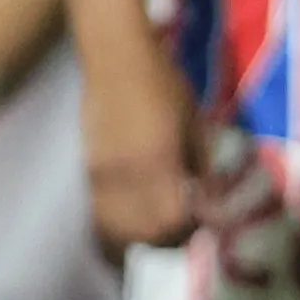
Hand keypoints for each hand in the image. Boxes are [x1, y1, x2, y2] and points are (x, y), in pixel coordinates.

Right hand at [83, 39, 201, 255]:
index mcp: (158, 160)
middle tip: (187, 226)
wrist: (116, 58)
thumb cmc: (164, 83)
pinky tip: (138, 217)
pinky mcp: (88, 172)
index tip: (206, 221)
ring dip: (141, 238)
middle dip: (169, 240)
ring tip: (162, 225)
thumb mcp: (196, 123)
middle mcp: (125, 174)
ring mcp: (101, 176)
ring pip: (115, 231)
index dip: (190, 229)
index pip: (170, 219)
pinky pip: (100, 215)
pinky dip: (119, 228)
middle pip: (142, 234)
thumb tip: (212, 206)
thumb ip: (203, 168)